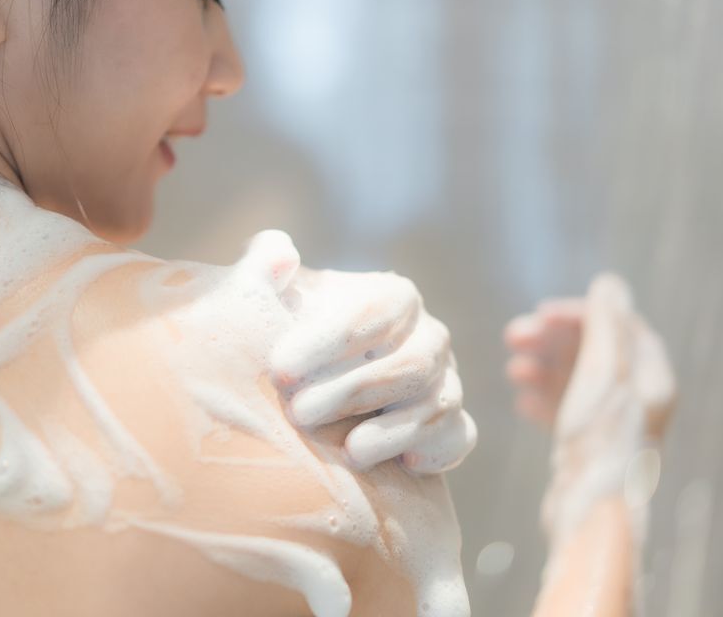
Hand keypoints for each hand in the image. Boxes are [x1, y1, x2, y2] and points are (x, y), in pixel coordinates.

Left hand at [236, 232, 474, 476]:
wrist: (317, 385)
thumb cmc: (296, 333)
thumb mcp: (274, 297)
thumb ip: (264, 265)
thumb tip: (280, 257)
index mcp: (394, 297)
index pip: (370, 314)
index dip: (325, 343)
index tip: (279, 370)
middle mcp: (428, 337)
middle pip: (406, 365)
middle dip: (351, 392)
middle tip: (298, 414)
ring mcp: (446, 381)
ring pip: (434, 404)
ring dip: (392, 430)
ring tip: (348, 451)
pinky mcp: (452, 426)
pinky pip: (458, 437)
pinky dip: (437, 450)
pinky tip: (405, 465)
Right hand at [508, 274, 675, 550]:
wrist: (589, 512)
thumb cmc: (599, 441)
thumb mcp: (602, 372)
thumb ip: (606, 325)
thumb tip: (610, 283)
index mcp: (650, 378)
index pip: (618, 326)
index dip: (579, 314)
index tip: (540, 314)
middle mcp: (638, 400)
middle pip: (593, 351)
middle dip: (552, 340)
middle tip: (512, 337)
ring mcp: (614, 426)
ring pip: (576, 381)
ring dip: (543, 367)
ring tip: (512, 369)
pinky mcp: (592, 448)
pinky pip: (567, 411)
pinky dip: (544, 399)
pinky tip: (521, 402)